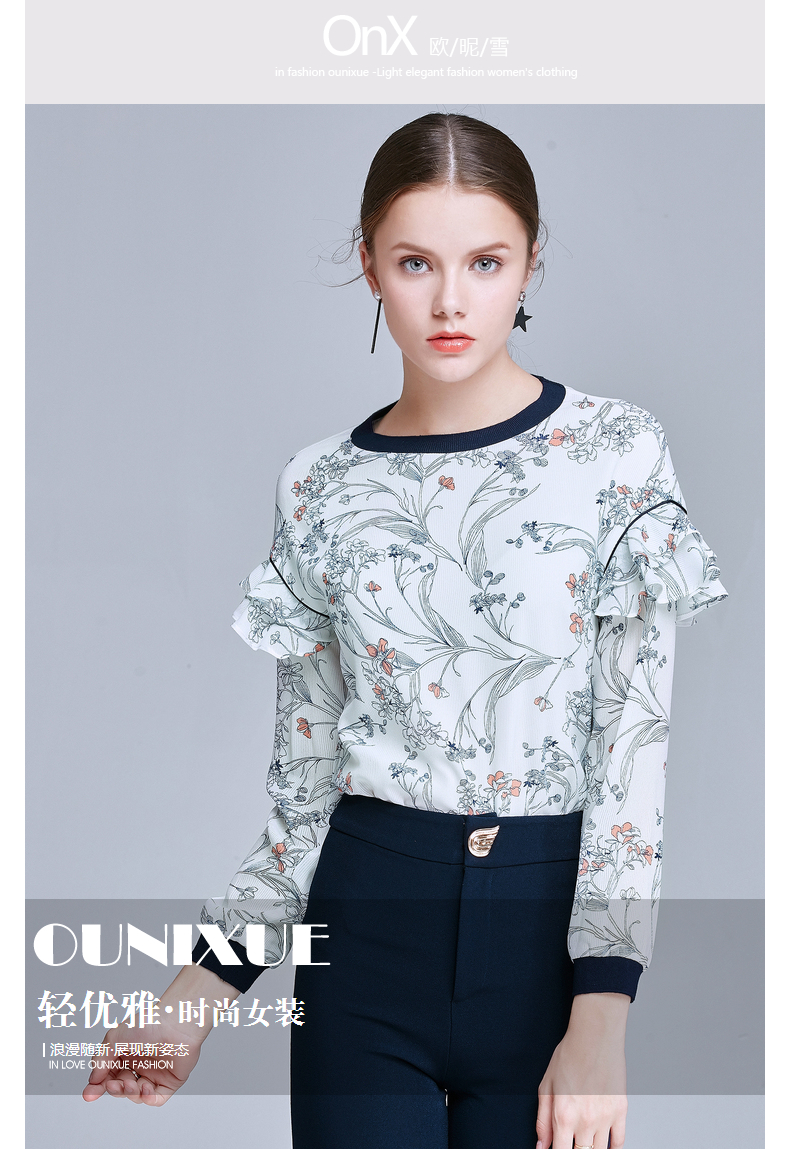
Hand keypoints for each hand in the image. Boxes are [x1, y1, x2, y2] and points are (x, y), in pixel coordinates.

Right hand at [82, 1016, 202, 1106]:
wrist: (175, 1023)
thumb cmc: (148, 1024)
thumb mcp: (115, 1039)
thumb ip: (101, 1060)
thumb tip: (93, 1080)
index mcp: (126, 1053)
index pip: (108, 1075)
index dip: (97, 1086)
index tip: (88, 1094)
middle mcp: (140, 1064)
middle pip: (121, 1087)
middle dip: (115, 1090)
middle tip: (113, 1085)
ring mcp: (155, 1073)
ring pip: (137, 1095)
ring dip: (131, 1093)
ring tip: (132, 1083)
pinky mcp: (170, 1081)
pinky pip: (157, 1099)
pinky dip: (148, 1099)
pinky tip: (146, 1090)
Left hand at [535, 992, 628, 1148]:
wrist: (595, 1036)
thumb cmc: (570, 1055)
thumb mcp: (547, 1085)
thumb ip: (543, 1119)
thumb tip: (542, 1145)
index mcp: (563, 1114)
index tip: (558, 1148)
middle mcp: (585, 1120)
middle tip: (571, 1140)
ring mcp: (605, 1118)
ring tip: (584, 1140)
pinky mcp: (621, 1111)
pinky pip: (619, 1143)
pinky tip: (604, 1145)